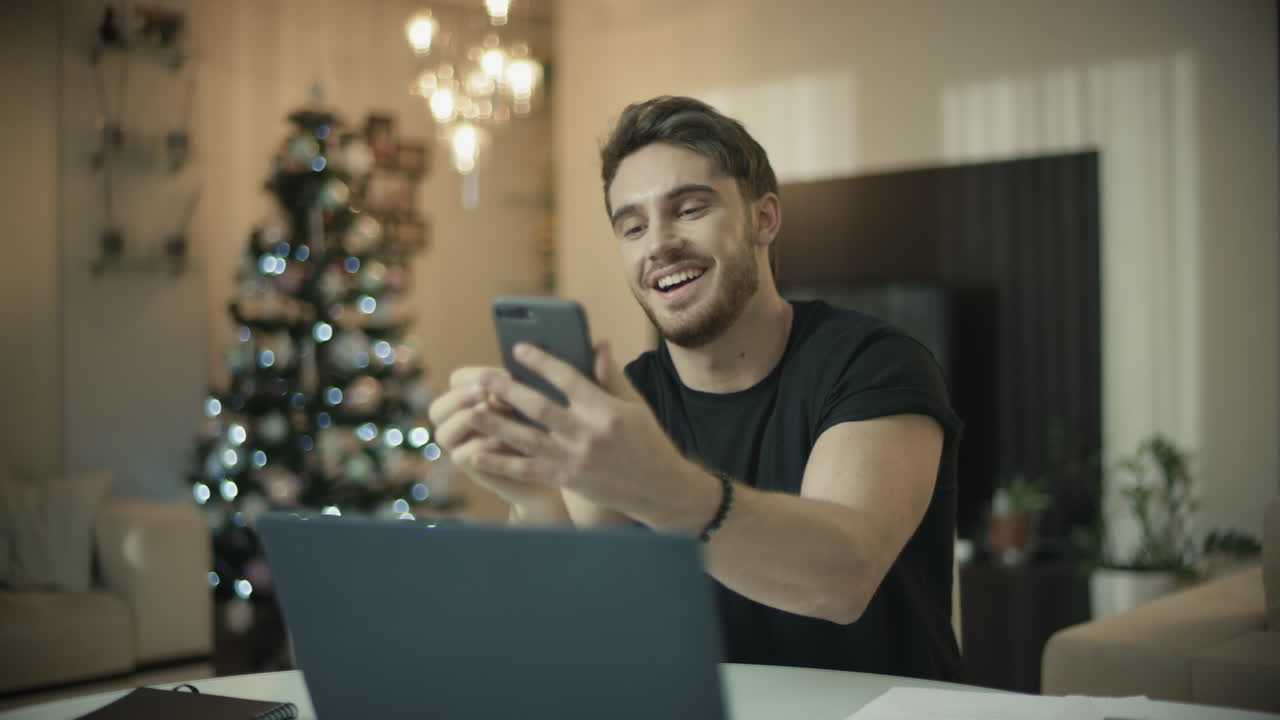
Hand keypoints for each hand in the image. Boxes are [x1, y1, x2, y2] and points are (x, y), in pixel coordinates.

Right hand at [427, 366, 570, 522]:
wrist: (552, 465)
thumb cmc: (540, 424)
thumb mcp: (528, 401)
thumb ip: (514, 390)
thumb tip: (510, 378)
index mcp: (469, 399)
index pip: (456, 380)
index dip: (474, 376)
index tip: (499, 375)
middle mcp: (457, 423)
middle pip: (437, 409)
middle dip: (460, 398)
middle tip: (485, 394)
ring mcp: (461, 447)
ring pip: (443, 434)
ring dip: (466, 420)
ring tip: (488, 411)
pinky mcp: (472, 468)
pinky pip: (461, 457)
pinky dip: (479, 446)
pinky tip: (499, 440)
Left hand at [465, 341, 707, 530]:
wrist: (660, 489)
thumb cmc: (647, 442)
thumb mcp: (635, 406)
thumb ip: (610, 376)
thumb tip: (598, 343)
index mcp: (605, 410)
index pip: (568, 378)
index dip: (541, 361)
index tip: (518, 349)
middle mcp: (588, 434)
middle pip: (539, 407)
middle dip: (508, 390)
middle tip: (481, 377)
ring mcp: (575, 460)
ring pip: (527, 439)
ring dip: (496, 425)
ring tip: (471, 412)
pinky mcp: (566, 480)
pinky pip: (527, 471)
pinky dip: (500, 463)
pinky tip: (476, 455)